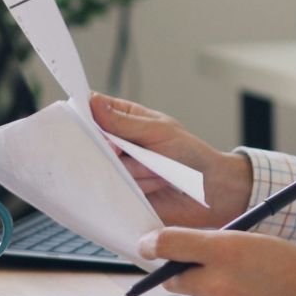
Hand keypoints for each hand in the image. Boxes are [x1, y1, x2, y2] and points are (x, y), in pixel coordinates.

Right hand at [91, 93, 252, 227]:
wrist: (209, 191)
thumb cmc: (189, 154)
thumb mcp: (158, 131)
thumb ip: (124, 122)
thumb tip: (94, 103)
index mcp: (126, 119)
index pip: (94, 110)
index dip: (85, 114)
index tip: (86, 121)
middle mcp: (118, 144)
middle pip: (92, 142)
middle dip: (115, 149)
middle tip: (130, 151)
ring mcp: (119, 169)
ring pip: (106, 167)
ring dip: (136, 171)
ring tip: (158, 171)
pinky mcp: (122, 193)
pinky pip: (115, 190)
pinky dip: (138, 187)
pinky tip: (156, 186)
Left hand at [139, 228, 295, 295]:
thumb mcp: (257, 242)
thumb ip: (217, 246)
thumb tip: (180, 253)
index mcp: (227, 250)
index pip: (170, 243)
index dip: (152, 244)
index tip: (146, 245)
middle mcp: (218, 284)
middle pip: (175, 278)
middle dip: (186, 274)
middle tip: (210, 274)